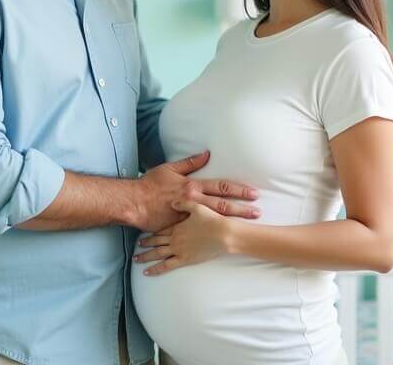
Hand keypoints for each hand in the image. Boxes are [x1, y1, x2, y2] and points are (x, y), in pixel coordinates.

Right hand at [131, 150, 259, 232]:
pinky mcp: (181, 228)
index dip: (239, 190)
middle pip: (223, 205)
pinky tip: (222, 237)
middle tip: (258, 212)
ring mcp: (188, 217)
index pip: (221, 187)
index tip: (254, 193)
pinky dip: (212, 234)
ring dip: (231, 222)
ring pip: (213, 219)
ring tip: (247, 227)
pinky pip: (199, 231)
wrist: (134, 202)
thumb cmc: (150, 184)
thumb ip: (190, 163)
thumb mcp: (170, 168)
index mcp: (193, 186)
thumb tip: (207, 154)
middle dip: (242, 209)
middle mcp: (193, 201)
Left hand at [134, 200, 234, 274]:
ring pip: (157, 254)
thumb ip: (183, 203)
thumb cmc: (212, 220)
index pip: (160, 230)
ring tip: (136, 259)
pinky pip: (166, 266)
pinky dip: (155, 269)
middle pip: (156, 242)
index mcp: (177, 226)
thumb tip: (172, 202)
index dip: (150, 232)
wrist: (223, 234)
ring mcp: (178, 250)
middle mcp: (175, 238)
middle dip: (145, 244)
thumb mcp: (197, 207)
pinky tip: (147, 272)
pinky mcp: (184, 260)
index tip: (142, 233)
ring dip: (146, 256)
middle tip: (136, 247)